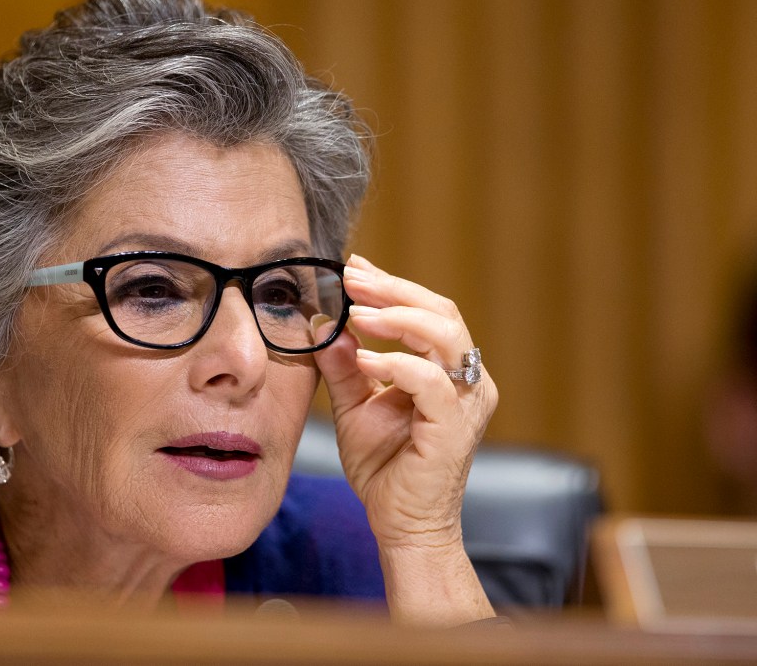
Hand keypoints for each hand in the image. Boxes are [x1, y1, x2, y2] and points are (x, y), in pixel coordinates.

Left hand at [313, 254, 497, 550]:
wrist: (400, 522)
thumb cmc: (384, 466)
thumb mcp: (354, 405)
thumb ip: (343, 366)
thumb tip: (323, 324)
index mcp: (447, 369)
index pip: (427, 311)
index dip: (392, 285)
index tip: (353, 267)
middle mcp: (466, 380)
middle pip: (440, 311)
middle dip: (393, 289)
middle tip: (351, 278)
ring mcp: (466, 402)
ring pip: (444, 335)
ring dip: (398, 316)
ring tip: (357, 311)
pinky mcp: (455, 426)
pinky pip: (430, 381)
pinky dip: (396, 363)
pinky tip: (364, 357)